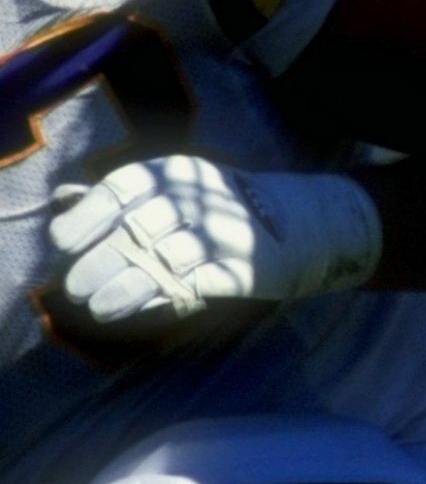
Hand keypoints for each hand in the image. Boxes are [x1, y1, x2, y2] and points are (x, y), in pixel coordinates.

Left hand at [50, 157, 381, 324]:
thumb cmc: (223, 208)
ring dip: (125, 285)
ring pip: (164, 258)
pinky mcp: (244, 268)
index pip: (123, 187)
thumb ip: (119, 196)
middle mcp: (200, 197)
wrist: (305, 223)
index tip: (62, 242)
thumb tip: (63, 199)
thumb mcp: (174, 189)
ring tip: (97, 308)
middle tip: (72, 286)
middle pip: (138, 227)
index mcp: (177, 173)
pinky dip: (163, 297)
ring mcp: (224, 232)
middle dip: (100, 258)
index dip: (88, 214)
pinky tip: (140, 310)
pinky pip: (195, 283)